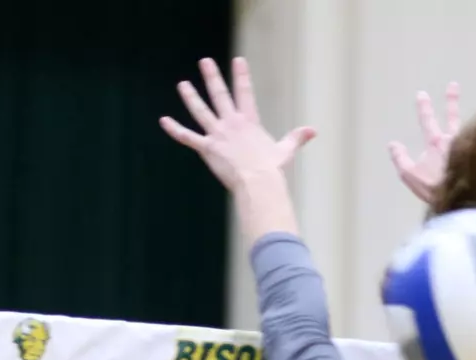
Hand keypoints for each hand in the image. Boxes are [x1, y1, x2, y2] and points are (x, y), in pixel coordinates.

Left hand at [160, 57, 314, 190]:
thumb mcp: (285, 150)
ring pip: (201, 111)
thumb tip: (312, 130)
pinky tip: (163, 121)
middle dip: (212, 76)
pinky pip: (187, 137)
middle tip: (204, 61)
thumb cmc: (272, 170)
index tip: (237, 61)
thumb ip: (296, 138)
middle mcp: (232, 123)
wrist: (258, 183)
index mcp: (250, 121)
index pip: (245, 92)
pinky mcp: (207, 149)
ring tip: (182, 84)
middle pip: (220, 94)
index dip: (241, 76)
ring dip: (191, 97)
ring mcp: (218, 135)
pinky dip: (174, 129)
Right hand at [387, 83, 475, 202]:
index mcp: (436, 142)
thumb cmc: (430, 187)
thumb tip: (392, 144)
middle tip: (453, 85)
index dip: (424, 107)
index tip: (422, 93)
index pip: (427, 121)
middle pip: (452, 117)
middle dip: (451, 101)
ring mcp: (470, 149)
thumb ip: (400, 158)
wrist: (453, 197)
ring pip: (475, 128)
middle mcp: (454, 140)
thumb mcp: (408, 174)